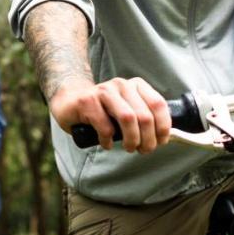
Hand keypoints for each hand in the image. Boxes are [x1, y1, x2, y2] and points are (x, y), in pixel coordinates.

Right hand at [50, 76, 170, 153]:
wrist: (69, 100)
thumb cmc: (103, 111)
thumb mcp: (127, 109)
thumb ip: (144, 118)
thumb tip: (164, 138)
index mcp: (136, 85)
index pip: (158, 104)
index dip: (163, 127)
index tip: (160, 142)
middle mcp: (121, 84)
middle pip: (144, 116)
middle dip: (147, 140)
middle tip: (143, 150)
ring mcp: (104, 91)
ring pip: (128, 118)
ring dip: (131, 140)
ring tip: (128, 148)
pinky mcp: (88, 101)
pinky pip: (105, 126)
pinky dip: (108, 141)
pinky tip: (106, 143)